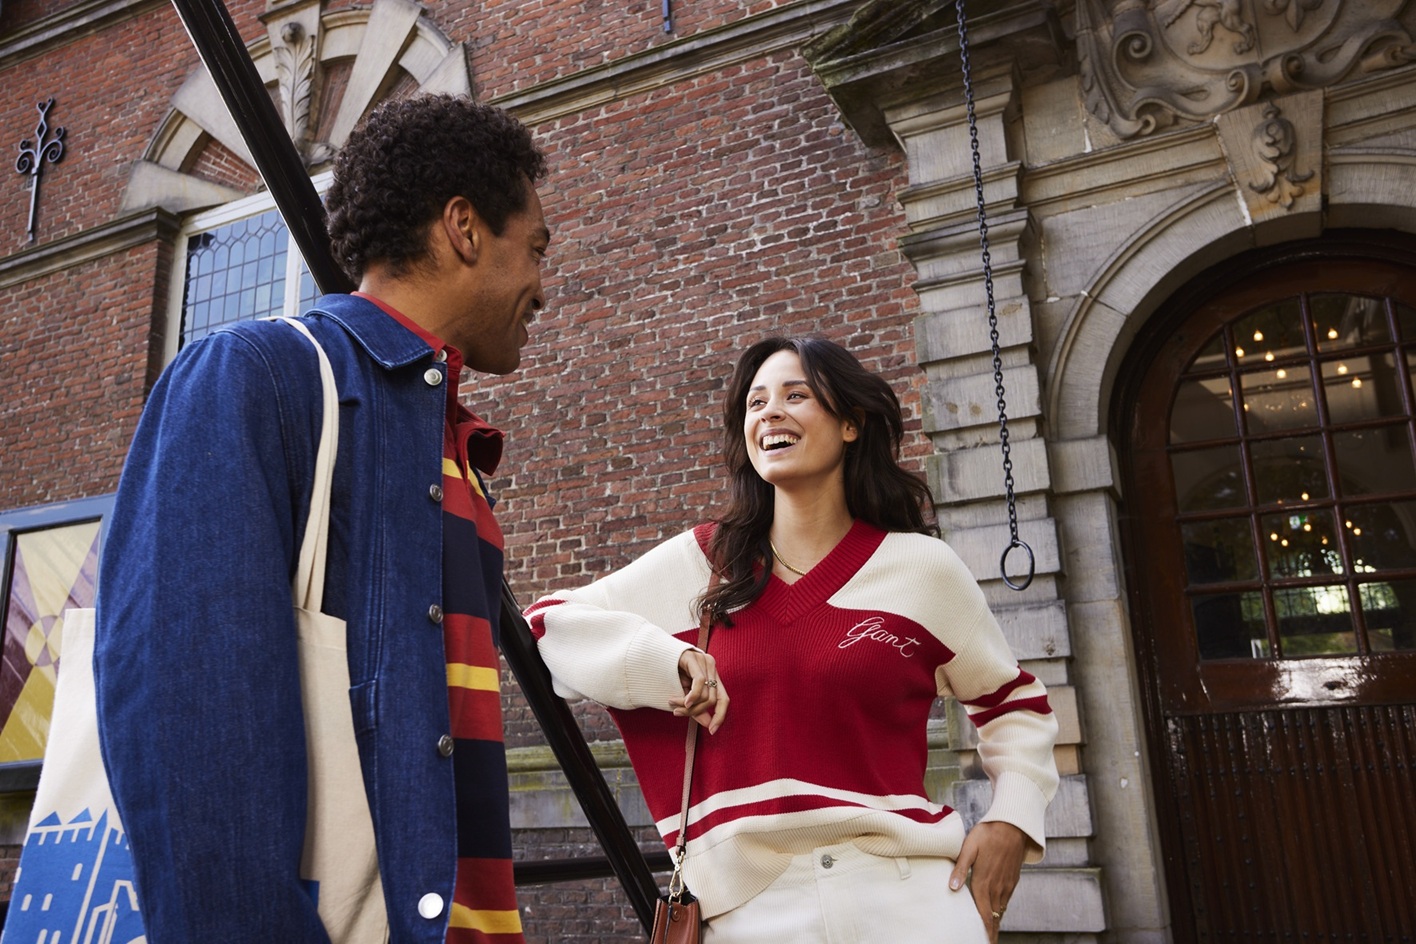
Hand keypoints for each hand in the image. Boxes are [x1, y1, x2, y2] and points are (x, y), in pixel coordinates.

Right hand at [669, 649, 727, 733]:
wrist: (651, 654)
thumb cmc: (667, 674)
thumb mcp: (683, 694)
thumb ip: (695, 707)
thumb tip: (708, 723)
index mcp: (711, 675)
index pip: (724, 699)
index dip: (720, 716)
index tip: (712, 731)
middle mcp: (711, 667)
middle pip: (712, 700)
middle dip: (695, 712)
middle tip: (677, 713)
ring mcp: (705, 661)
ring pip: (705, 694)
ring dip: (687, 704)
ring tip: (671, 702)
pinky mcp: (695, 658)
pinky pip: (700, 682)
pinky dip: (692, 696)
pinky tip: (683, 701)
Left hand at [948, 821, 1027, 943]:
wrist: (1013, 826)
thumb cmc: (988, 834)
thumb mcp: (969, 847)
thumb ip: (960, 869)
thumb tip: (953, 888)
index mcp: (983, 881)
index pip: (983, 913)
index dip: (982, 930)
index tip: (980, 941)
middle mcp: (997, 887)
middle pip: (993, 917)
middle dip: (990, 932)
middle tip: (986, 942)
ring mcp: (1007, 884)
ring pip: (1001, 910)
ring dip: (996, 924)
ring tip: (991, 935)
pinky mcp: (1013, 880)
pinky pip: (1006, 901)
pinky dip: (1001, 912)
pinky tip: (998, 914)